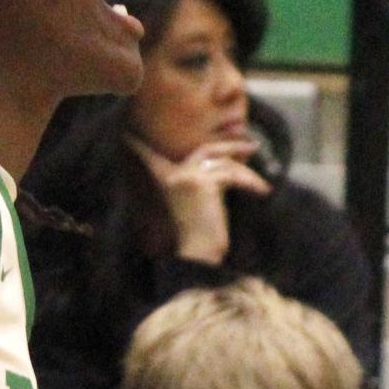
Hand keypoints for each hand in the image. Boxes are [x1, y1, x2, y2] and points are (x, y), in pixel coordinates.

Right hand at [126, 135, 271, 265]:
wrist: (199, 252)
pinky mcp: (203, 183)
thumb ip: (204, 180)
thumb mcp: (199, 200)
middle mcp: (173, 175)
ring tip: (260, 185)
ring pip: (225, 164)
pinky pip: (233, 174)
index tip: (127, 136)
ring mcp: (186, 177)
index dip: (140, 147)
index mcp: (166, 181)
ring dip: (247, 174)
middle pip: (206, 150)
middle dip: (231, 146)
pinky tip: (261, 191)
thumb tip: (227, 162)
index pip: (152, 157)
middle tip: (252, 147)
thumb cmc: (202, 232)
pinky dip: (251, 182)